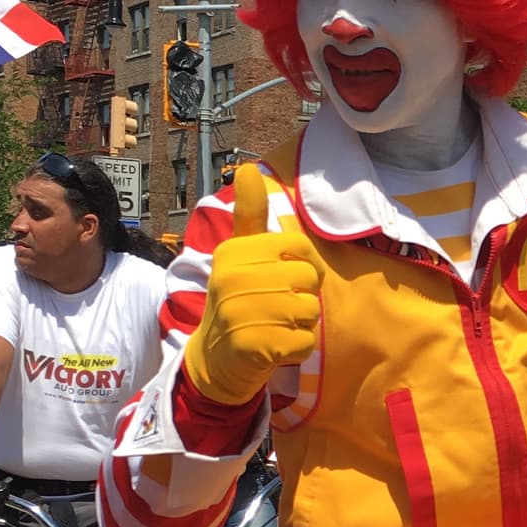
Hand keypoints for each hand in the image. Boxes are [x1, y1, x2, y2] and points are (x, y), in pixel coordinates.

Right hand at [183, 164, 323, 407]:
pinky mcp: (255, 346)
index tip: (289, 278)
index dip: (307, 266)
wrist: (215, 358)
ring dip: (302, 324)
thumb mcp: (239, 254)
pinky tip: (276, 346)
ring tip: (275, 325)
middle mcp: (234, 278)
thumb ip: (249, 214)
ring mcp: (242, 313)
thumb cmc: (237, 299)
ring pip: (311, 311)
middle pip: (310, 281)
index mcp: (235, 252)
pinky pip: (306, 342)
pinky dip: (299, 348)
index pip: (301, 248)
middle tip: (277, 307)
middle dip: (304, 297)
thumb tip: (247, 168)